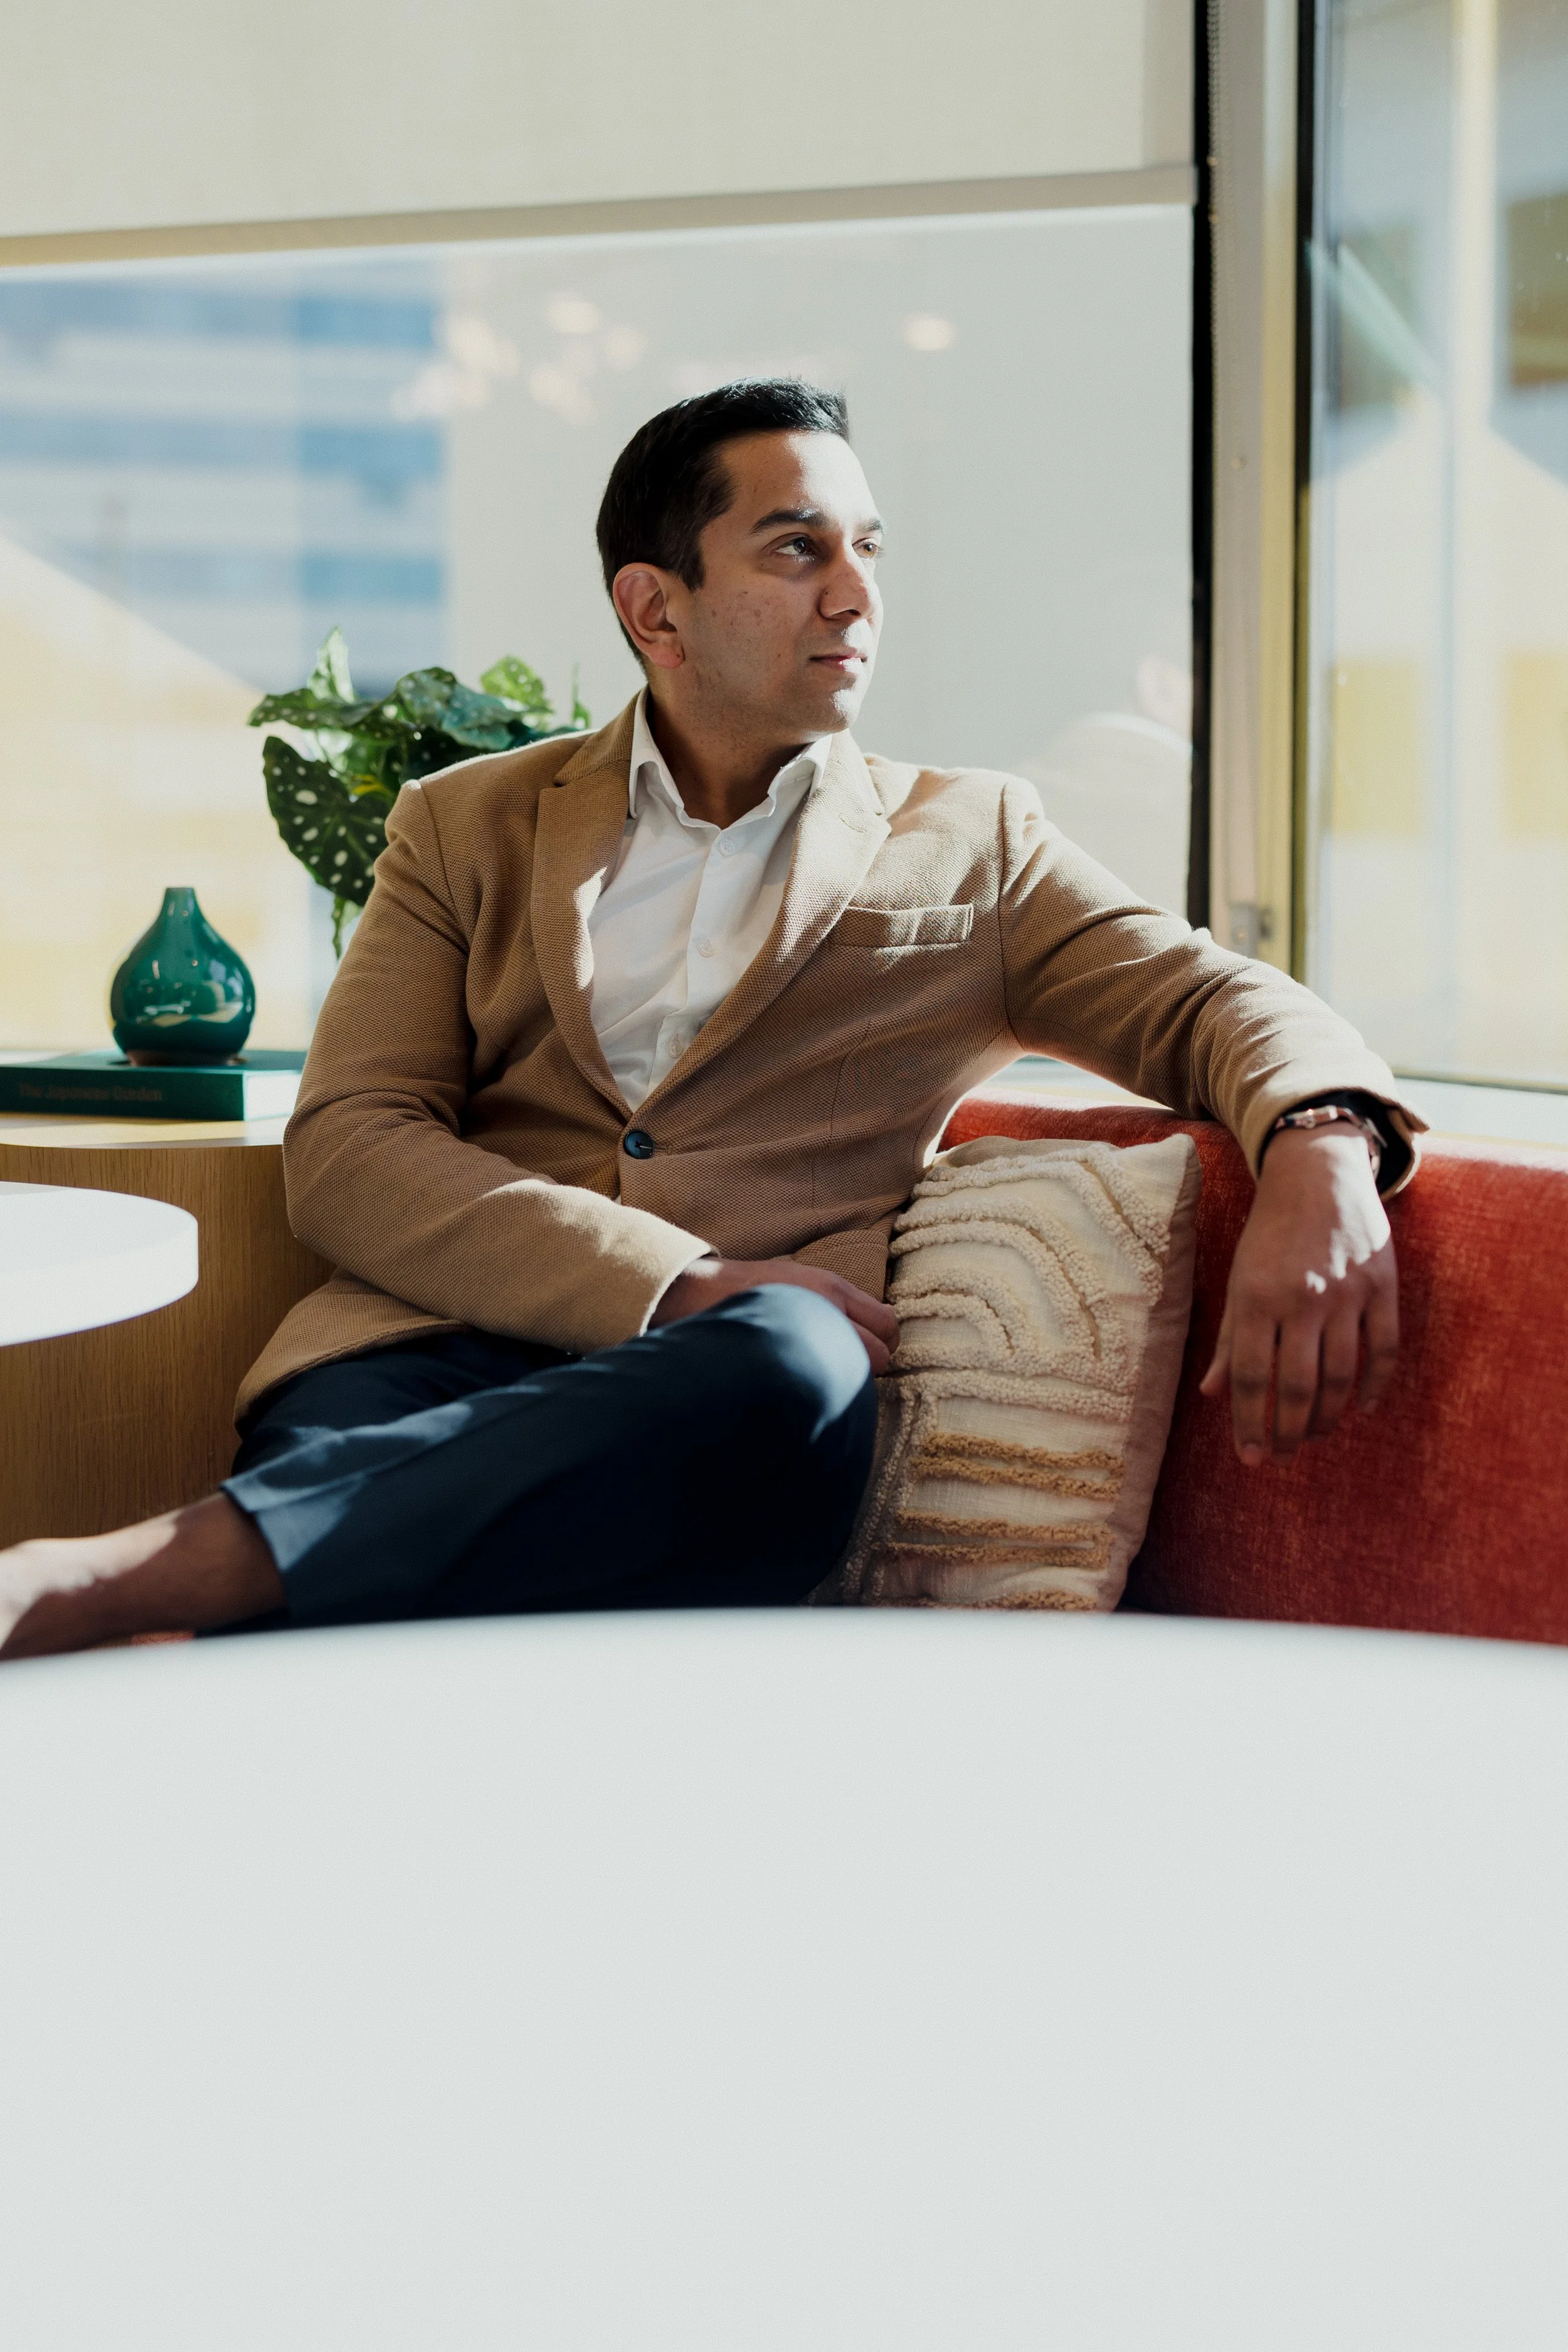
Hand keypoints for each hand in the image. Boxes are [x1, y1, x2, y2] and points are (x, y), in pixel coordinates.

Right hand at [650, 1256, 899, 1373]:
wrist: (699, 1291)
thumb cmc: (750, 1291)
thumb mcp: (799, 1281)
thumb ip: (833, 1305)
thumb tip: (868, 1337)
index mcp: (832, 1289)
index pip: (888, 1324)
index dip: (882, 1344)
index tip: (862, 1353)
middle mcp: (826, 1308)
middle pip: (880, 1355)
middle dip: (867, 1368)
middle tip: (839, 1371)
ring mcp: (806, 1333)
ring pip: (856, 1375)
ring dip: (844, 1381)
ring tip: (818, 1379)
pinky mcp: (785, 1359)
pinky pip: (823, 1386)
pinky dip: (821, 1391)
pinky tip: (803, 1387)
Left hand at [1199, 1127, 1397, 1465]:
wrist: (1317, 1173)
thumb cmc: (1270, 1233)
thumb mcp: (1239, 1279)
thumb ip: (1230, 1338)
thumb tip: (1212, 1394)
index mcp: (1257, 1297)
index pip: (1252, 1378)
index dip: (1250, 1424)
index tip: (1251, 1458)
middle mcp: (1302, 1299)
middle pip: (1298, 1386)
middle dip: (1289, 1431)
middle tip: (1283, 1454)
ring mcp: (1347, 1293)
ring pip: (1341, 1375)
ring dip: (1328, 1416)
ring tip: (1314, 1435)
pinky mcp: (1382, 1285)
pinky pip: (1384, 1348)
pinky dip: (1376, 1385)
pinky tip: (1363, 1409)